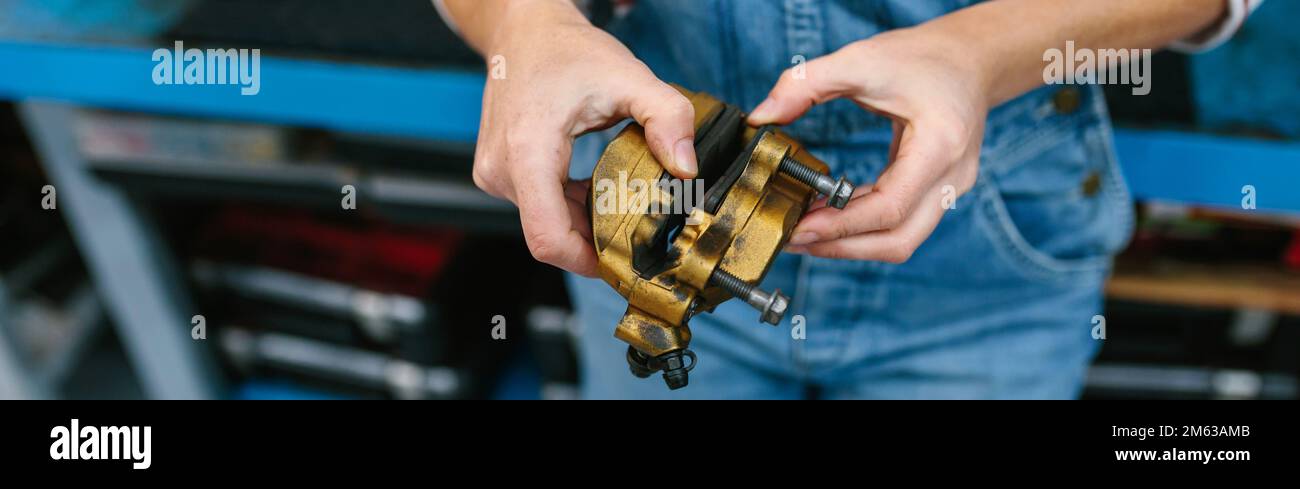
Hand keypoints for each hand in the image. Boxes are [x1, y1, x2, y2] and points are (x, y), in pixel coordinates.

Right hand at [471, 1, 697, 275]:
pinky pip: (538, 208)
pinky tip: (597, 193)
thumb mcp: (629, 77)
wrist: (524, 31)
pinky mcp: (497, 174)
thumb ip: (668, 118)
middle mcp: (501, 169)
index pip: (547, 237)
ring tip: (623, 210)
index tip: (624, 264)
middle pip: (551, 236)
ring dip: (583, 224)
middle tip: (640, 237)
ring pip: (545, 225)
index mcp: (527, 150)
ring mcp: (494, 173)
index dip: (587, 261)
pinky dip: (569, 209)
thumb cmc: (568, 51)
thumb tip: (687, 168)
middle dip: (595, 242)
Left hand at [748, 27, 988, 263]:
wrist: (970, 58)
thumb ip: (806, 83)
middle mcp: (952, 178)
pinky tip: (828, 214)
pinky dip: (863, 227)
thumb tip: (762, 116)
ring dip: (852, 243)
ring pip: (901, 240)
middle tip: (794, 239)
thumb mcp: (861, 59)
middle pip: (899, 240)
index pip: (890, 208)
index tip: (799, 228)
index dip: (841, 226)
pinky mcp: (938, 193)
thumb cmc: (922, 57)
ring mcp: (950, 190)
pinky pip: (901, 224)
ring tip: (804, 230)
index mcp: (939, 146)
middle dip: (843, 247)